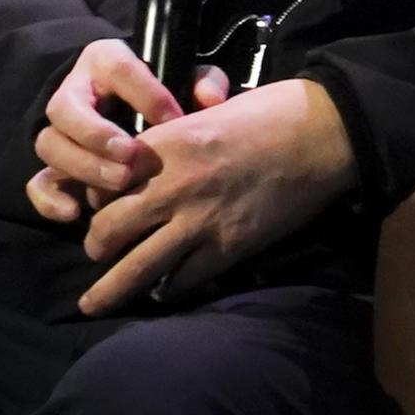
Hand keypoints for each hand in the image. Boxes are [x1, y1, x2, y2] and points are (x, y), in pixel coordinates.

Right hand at [25, 38, 228, 222]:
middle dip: (97, 136)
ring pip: (49, 144)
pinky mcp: (55, 165)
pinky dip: (50, 198)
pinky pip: (37, 181)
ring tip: (119, 184)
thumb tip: (210, 100)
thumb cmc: (165, 91)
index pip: (117, 67)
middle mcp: (75, 90)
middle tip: (132, 160)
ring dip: (82, 167)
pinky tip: (74, 212)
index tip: (173, 119)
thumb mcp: (185, 77)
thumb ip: (204, 82)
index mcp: (106, 60)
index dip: (145, 94)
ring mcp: (60, 130)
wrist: (137, 109)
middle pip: (65, 109)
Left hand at [76, 78, 356, 315]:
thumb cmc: (267, 112)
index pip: (104, 181)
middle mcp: (173, 185)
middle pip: (109, 229)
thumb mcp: (206, 113)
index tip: (97, 204)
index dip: (94, 196)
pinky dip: (168, 289)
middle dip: (96, 244)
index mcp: (166, 144)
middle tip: (97, 250)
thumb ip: (172, 140)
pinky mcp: (228, 248)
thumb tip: (146, 164)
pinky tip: (162, 292)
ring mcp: (200, 221)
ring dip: (111, 288)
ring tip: (95, 302)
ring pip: (136, 268)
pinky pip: (183, 281)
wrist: (320, 133)